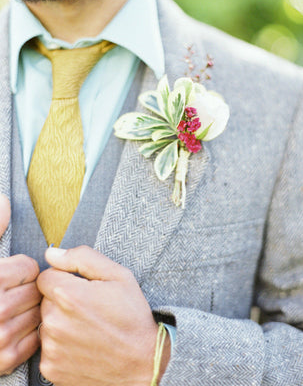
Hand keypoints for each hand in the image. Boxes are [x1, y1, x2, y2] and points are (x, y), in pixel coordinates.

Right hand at [0, 194, 41, 374]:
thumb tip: (4, 201)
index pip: (29, 268)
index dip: (20, 270)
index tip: (9, 277)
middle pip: (37, 291)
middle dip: (26, 291)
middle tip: (12, 295)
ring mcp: (0, 336)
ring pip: (39, 313)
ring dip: (30, 312)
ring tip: (12, 313)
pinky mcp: (4, 360)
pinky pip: (36, 339)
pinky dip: (29, 335)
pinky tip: (14, 330)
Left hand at [37, 245, 170, 385]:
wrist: (143, 361)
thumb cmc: (132, 316)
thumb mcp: (118, 275)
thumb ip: (82, 258)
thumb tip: (52, 253)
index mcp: (68, 295)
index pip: (45, 276)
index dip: (64, 278)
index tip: (81, 288)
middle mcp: (55, 322)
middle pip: (44, 300)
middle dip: (62, 300)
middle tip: (88, 308)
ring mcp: (51, 348)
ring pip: (45, 324)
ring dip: (60, 322)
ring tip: (88, 327)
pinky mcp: (51, 368)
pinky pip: (47, 347)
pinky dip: (61, 345)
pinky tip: (83, 344)